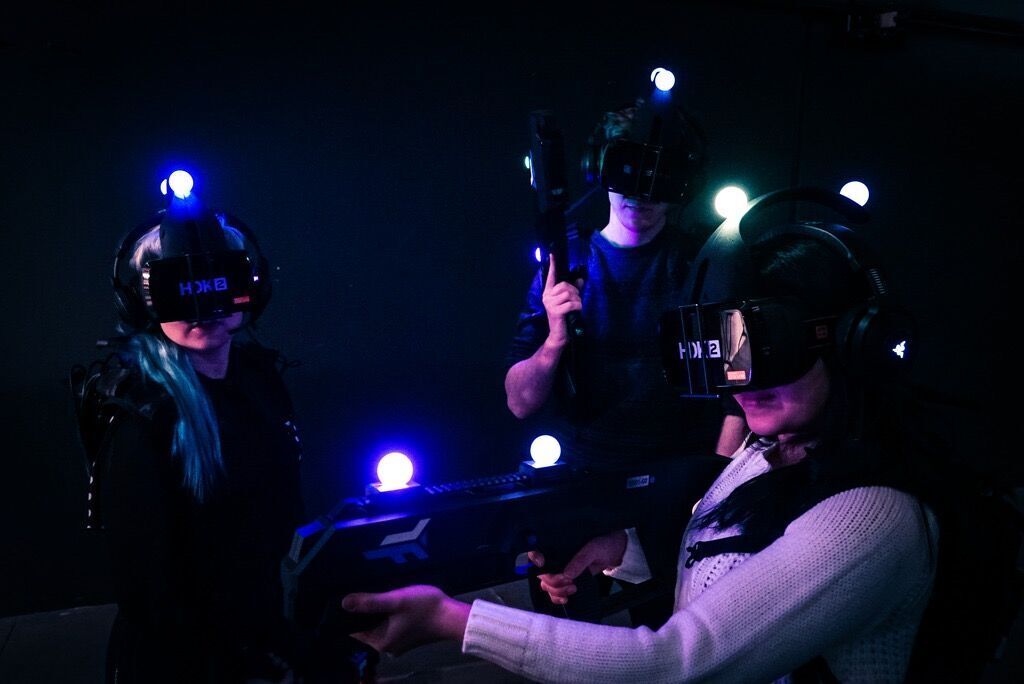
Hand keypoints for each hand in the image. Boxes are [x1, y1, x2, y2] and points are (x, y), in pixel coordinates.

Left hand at [341, 585, 470, 655]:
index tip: (349, 596)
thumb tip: (343, 603)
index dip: (350, 614)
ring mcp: (397, 643)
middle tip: (366, 590)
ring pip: (378, 624)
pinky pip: (389, 625)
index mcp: (380, 641)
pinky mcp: (407, 637)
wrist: (453, 616)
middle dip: (365, 610)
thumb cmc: (424, 608)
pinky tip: (393, 601)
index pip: (354, 629)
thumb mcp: (395, 601)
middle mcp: (386, 647)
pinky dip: (389, 614)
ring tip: (380, 593)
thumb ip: (370, 602)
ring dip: (378, 611)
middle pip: (366, 626)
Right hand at [528, 530, 627, 604]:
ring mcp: (559, 570)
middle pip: (541, 572)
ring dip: (556, 590)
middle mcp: (555, 557)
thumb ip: (580, 560)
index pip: (537, 550)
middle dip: (553, 581)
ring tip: (573, 589)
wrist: (614, 553)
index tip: (542, 564)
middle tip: (569, 582)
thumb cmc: (603, 544)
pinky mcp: (565, 580)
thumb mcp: (593, 549)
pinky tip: (566, 599)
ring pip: (546, 584)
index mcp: (558, 544)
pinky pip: (554, 592)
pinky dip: (557, 598)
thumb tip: (567, 574)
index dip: (535, 558)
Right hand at [541, 253, 582, 346]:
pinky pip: (572, 303)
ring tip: (575, 308)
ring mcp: (550, 304)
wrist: (559, 335)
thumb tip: (580, 279)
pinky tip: (575, 312)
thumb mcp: (569, 302)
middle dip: (575, 292)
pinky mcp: (556, 311)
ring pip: (569, 294)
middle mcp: (547, 296)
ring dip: (577, 300)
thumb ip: (573, 291)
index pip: (551, 276)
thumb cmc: (564, 318)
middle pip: (565, 285)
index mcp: (548, 293)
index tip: (552, 254)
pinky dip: (578, 307)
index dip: (553, 265)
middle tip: (575, 301)